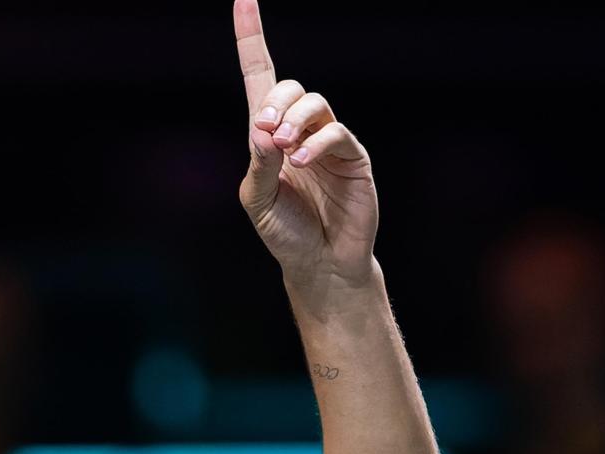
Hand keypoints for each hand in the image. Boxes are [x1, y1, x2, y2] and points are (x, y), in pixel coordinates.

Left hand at [235, 0, 378, 286]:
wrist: (319, 264)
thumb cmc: (284, 232)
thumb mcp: (257, 200)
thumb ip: (258, 165)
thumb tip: (263, 129)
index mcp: (268, 135)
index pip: (259, 76)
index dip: (250, 37)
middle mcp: (300, 130)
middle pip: (289, 87)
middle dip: (274, 103)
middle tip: (264, 134)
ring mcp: (329, 141)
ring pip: (314, 104)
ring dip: (294, 121)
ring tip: (283, 150)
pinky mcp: (354, 157)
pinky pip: (337, 132)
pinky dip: (317, 143)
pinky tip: (301, 162)